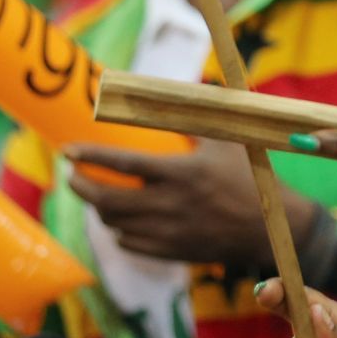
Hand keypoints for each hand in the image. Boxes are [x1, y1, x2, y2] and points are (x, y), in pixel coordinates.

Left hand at [65, 138, 317, 268]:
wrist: (269, 228)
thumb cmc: (250, 179)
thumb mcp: (229, 142)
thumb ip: (202, 117)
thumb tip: (193, 85)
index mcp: (181, 173)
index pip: (123, 164)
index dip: (90, 157)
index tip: (68, 151)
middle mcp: (169, 204)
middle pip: (106, 200)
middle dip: (81, 187)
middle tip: (72, 176)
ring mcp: (167, 232)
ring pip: (113, 223)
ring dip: (99, 208)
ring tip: (99, 194)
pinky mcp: (170, 252)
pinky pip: (128, 243)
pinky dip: (118, 230)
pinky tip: (122, 219)